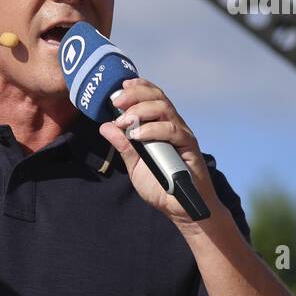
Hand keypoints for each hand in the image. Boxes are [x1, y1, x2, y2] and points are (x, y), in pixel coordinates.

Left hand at [98, 77, 220, 226]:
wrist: (182, 209)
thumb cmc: (161, 186)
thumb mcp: (135, 165)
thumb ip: (123, 146)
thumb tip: (105, 126)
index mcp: (160, 127)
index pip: (152, 98)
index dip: (138, 88)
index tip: (120, 87)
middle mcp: (173, 126)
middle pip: (158, 98)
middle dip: (135, 94)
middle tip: (116, 101)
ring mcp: (182, 135)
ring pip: (165, 109)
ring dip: (141, 110)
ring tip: (123, 120)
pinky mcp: (189, 147)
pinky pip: (172, 131)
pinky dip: (153, 129)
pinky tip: (137, 134)